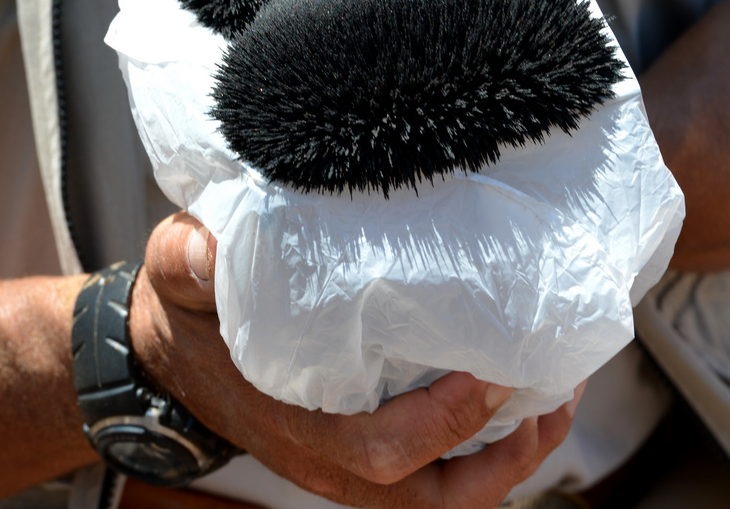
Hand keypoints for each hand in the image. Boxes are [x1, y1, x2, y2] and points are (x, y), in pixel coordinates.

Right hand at [132, 213, 580, 508]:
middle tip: (551, 394)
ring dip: (509, 457)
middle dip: (501, 455)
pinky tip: (523, 396)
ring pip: (446, 494)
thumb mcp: (178, 276)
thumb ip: (189, 260)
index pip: (382, 450)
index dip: (442, 421)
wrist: (172, 355)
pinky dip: (489, 445)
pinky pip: (442, 471)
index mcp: (296, 427)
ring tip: (557, 399)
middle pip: (432, 495)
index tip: (490, 370)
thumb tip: (203, 246)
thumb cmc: (189, 317)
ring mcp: (353, 465)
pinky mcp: (370, 451)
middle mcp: (332, 462)